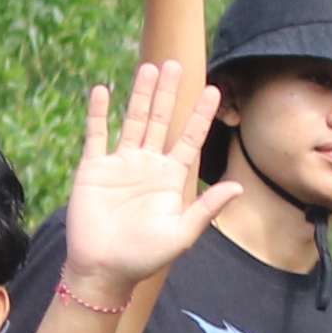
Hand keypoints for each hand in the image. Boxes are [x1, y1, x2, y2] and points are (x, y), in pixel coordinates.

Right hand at [43, 60, 245, 310]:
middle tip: (175, 62)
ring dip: (140, 94)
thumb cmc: (145, 257)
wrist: (104, 270)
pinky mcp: (93, 168)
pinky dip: (98, 113)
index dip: (201, 115)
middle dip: (168, 93)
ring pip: (132, 120)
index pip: (190, 139)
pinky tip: (102, 90)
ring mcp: (120, 164)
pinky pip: (96, 134)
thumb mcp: (182, 234)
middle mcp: (147, 165)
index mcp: (171, 179)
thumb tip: (238, 186)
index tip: (214, 89)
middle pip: (160, 120)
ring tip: (148, 67)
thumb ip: (207, 208)